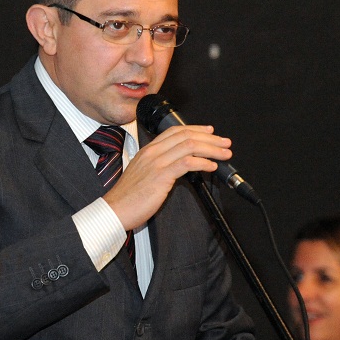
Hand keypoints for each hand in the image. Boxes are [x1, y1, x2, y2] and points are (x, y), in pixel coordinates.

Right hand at [104, 125, 231, 230]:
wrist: (114, 210)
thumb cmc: (128, 197)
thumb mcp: (142, 175)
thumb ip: (159, 167)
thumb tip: (179, 166)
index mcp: (147, 150)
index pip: (174, 131)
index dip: (195, 129)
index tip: (210, 132)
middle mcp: (152, 152)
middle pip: (185, 135)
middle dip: (209, 138)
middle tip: (225, 142)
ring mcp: (156, 163)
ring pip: (189, 146)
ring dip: (211, 149)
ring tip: (224, 154)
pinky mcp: (161, 176)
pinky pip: (187, 163)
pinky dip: (203, 162)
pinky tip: (212, 167)